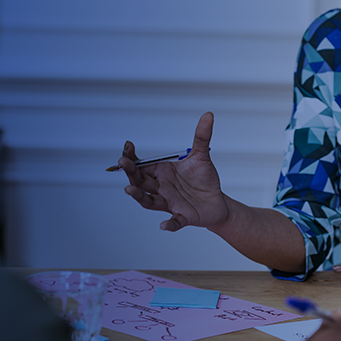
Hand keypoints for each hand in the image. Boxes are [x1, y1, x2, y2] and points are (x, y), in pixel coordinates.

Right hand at [120, 112, 228, 231]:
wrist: (217, 202)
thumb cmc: (204, 180)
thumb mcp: (201, 156)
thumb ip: (201, 136)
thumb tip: (208, 115)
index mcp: (162, 172)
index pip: (141, 165)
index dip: (132, 158)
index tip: (127, 146)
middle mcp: (161, 188)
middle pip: (140, 181)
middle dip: (130, 172)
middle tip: (122, 162)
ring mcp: (170, 203)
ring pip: (149, 201)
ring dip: (139, 196)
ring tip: (130, 189)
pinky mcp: (183, 216)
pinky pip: (174, 222)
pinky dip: (169, 224)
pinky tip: (164, 225)